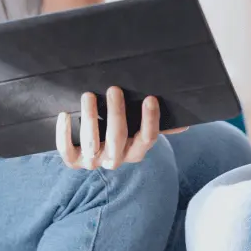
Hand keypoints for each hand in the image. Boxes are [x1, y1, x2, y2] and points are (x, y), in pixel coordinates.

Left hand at [55, 86, 187, 170]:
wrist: (92, 150)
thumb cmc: (121, 130)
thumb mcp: (139, 127)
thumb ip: (160, 124)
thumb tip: (186, 122)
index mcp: (135, 150)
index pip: (148, 139)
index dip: (150, 120)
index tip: (150, 98)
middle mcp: (115, 159)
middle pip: (118, 139)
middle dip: (116, 114)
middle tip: (113, 89)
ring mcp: (93, 161)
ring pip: (92, 144)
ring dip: (90, 119)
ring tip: (88, 96)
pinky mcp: (73, 160)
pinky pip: (67, 152)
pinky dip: (64, 135)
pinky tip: (64, 114)